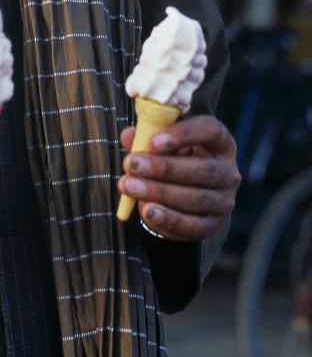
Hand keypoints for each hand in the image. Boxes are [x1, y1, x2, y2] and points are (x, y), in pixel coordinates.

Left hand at [117, 114, 240, 240]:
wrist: (188, 193)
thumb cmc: (175, 158)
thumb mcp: (164, 143)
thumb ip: (147, 137)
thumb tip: (128, 136)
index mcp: (220, 142)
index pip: (210, 131)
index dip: (184, 134)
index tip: (153, 141)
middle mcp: (228, 171)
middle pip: (202, 169)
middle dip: (164, 168)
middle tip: (132, 165)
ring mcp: (223, 200)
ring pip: (196, 198)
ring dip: (160, 193)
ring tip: (130, 186)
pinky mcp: (212, 225)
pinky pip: (192, 225)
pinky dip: (168, 219)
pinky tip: (147, 211)